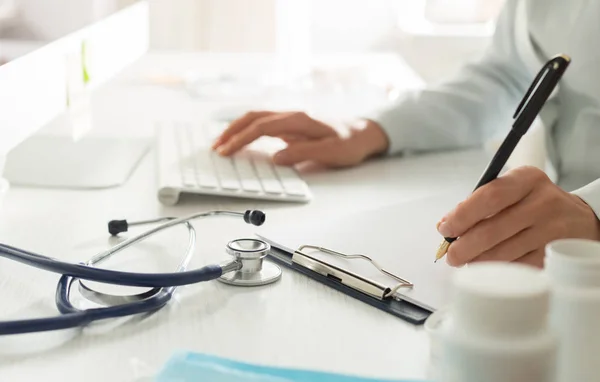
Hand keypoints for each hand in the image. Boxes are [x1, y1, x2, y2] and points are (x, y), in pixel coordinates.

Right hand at [211, 111, 388, 167]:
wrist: (364, 133)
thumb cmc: (350, 144)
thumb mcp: (330, 153)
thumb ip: (303, 154)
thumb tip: (276, 157)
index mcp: (299, 120)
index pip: (261, 126)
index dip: (241, 138)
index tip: (227, 151)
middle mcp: (292, 115)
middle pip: (253, 117)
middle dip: (232, 131)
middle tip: (216, 147)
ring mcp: (291, 118)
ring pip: (256, 118)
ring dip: (237, 128)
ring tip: (221, 143)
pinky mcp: (291, 125)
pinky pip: (264, 123)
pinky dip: (247, 129)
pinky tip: (240, 139)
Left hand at [437, 166, 599, 267]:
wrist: (579, 219)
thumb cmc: (534, 204)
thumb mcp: (514, 191)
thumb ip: (481, 203)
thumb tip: (446, 226)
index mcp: (527, 179)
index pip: (489, 196)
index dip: (462, 215)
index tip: (445, 229)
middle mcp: (543, 202)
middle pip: (494, 228)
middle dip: (465, 246)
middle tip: (451, 255)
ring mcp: (552, 230)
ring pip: (505, 252)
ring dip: (479, 261)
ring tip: (467, 262)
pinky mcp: (556, 255)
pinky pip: (519, 267)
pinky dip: (499, 270)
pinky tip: (490, 269)